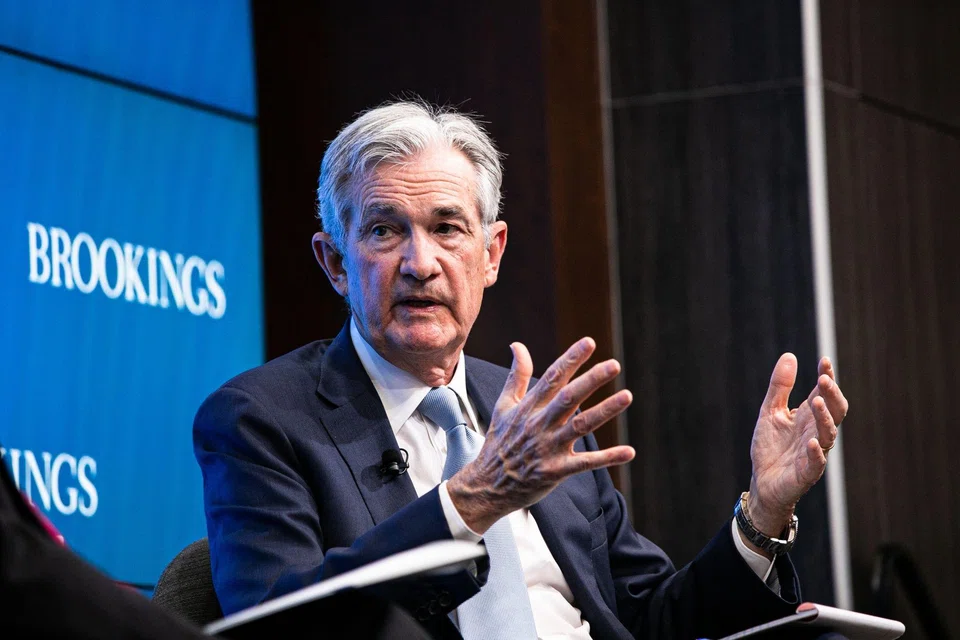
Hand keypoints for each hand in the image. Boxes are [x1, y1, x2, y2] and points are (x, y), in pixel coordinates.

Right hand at [447, 338, 634, 532]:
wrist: (487, 486)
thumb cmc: (499, 443)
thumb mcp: (503, 406)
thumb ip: (516, 375)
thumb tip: (518, 345)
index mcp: (529, 407)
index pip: (552, 377)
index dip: (571, 359)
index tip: (589, 342)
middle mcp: (539, 424)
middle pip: (568, 398)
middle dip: (591, 380)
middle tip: (613, 364)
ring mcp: (548, 448)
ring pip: (581, 426)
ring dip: (605, 411)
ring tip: (627, 396)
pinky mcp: (556, 471)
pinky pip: (585, 463)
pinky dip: (607, 458)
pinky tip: (629, 451)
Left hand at [748, 353, 848, 536]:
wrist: (763, 481)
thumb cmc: (771, 447)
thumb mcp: (771, 412)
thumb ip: (780, 387)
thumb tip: (789, 355)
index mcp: (809, 416)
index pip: (824, 393)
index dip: (827, 377)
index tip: (824, 361)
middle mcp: (815, 431)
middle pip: (834, 411)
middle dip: (832, 395)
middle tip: (824, 380)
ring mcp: (813, 452)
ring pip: (828, 433)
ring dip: (825, 417)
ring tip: (819, 401)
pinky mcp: (806, 472)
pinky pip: (816, 463)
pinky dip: (816, 453)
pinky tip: (813, 442)